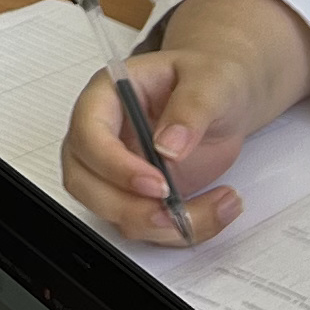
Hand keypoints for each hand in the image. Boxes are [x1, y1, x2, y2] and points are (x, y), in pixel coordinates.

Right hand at [57, 0, 309, 245]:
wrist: (224, 99)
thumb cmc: (209, 79)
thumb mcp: (211, 81)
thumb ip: (191, 108)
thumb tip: (169, 145)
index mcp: (108, 96)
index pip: (88, 135)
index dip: (114, 165)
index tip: (157, 182)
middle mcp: (102, 136)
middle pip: (85, 183)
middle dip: (129, 208)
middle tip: (174, 212)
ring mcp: (116, 170)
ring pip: (115, 213)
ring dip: (164, 225)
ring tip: (220, 205)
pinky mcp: (138, 196)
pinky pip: (147, 226)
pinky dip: (184, 229)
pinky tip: (219, 208)